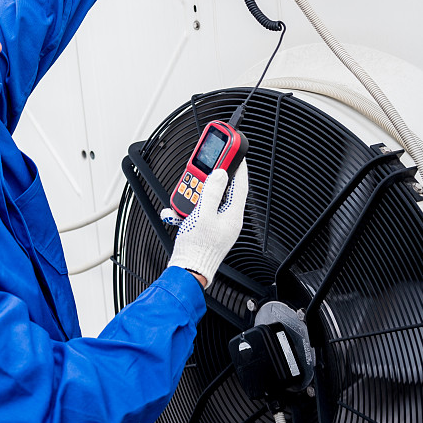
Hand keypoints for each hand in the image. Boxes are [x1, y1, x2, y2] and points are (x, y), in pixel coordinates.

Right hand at [161, 162, 248, 286]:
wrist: (187, 271)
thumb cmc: (197, 249)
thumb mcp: (203, 215)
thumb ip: (212, 192)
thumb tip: (220, 174)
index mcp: (233, 215)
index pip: (240, 184)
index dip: (238, 166)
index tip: (234, 152)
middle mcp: (229, 219)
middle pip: (224, 189)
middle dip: (212, 178)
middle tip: (205, 166)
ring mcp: (219, 223)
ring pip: (210, 198)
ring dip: (197, 192)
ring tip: (187, 191)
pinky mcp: (208, 227)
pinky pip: (202, 208)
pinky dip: (192, 204)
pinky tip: (182, 207)